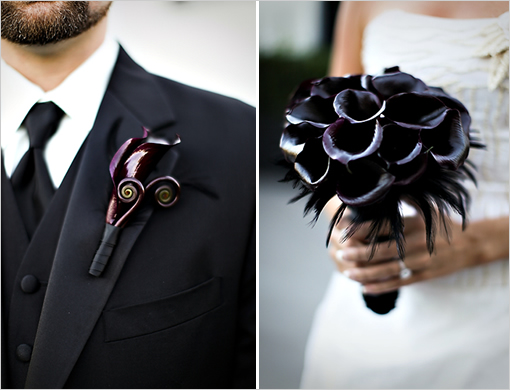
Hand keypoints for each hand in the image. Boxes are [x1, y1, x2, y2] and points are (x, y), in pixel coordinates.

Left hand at [329, 211, 508, 293]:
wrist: (471, 245)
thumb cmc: (441, 224)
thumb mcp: (426, 207)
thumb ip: (405, 199)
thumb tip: (383, 185)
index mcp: (414, 224)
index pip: (382, 226)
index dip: (361, 229)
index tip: (344, 229)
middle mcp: (416, 243)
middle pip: (381, 250)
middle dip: (358, 252)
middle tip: (340, 252)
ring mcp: (420, 262)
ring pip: (387, 270)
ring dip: (365, 272)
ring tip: (346, 272)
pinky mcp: (424, 276)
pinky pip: (399, 282)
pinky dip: (381, 286)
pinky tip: (364, 287)